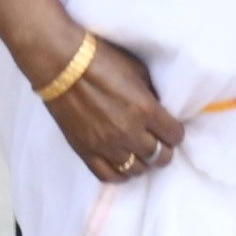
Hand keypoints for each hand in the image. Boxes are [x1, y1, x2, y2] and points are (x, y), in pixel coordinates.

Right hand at [45, 33, 187, 183]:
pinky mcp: (86, 152)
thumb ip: (152, 95)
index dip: (174, 132)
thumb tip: (161, 111)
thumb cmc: (101, 59)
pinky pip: (109, 176)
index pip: (174, 135)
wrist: (61, 64)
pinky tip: (122, 164)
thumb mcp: (138, 70)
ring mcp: (106, 146)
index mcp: (145, 109)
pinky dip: (120, 173)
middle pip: (160, 156)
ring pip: (137, 170)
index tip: (169, 127)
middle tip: (158, 141)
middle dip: (163, 149)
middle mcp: (129, 132)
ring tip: (139, 151)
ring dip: (143, 161)